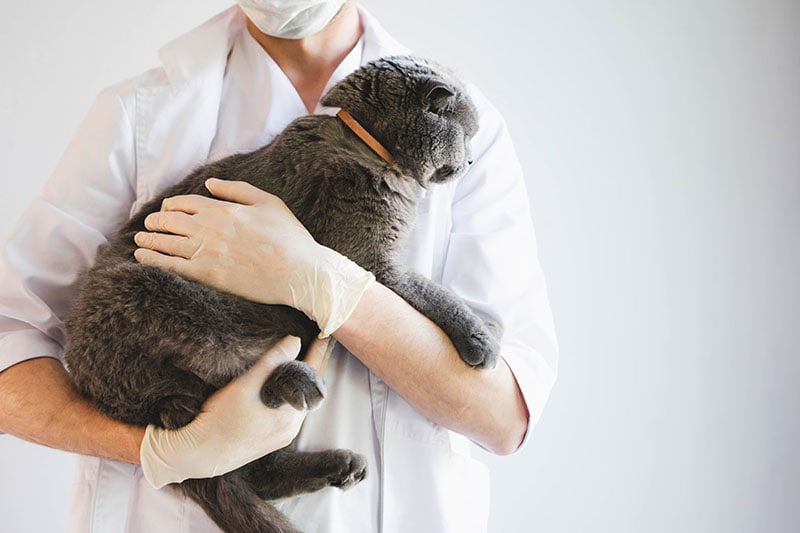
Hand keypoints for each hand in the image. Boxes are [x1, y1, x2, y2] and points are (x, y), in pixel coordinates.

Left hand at [134, 179, 373, 336]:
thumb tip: (210, 183)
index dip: (170, 206)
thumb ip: (238, 189)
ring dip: (148, 241)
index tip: (166, 210)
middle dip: (155, 222)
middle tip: (149, 225)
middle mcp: (210, 228)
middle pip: (169, 221)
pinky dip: (152, 260)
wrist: (299, 272)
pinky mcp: (207, 275)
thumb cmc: (290, 238)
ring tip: (140, 242)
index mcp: (224, 209)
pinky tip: (143, 259)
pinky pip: (170, 266)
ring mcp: (206, 252)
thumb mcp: (269, 203)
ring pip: (165, 243)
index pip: (184, 202)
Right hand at [140, 336, 332, 488]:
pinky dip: (295, 394)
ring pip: (302, 401)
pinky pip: (293, 411)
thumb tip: (295, 340)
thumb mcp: (244, 386)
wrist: (200, 455)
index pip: (312, 377)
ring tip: (307, 360)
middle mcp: (292, 427)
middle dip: (315, 366)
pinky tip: (288, 385)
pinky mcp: (274, 438)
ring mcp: (283, 435)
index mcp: (289, 415)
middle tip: (319, 344)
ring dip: (305, 381)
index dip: (318, 353)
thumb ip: (271, 363)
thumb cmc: (219, 420)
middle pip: (311, 390)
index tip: (324, 335)